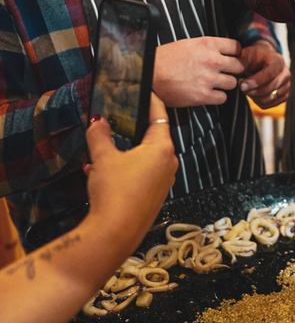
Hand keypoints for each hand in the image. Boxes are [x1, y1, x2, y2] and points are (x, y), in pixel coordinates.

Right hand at [85, 94, 177, 242]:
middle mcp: (168, 162)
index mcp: (162, 148)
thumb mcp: (103, 158)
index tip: (146, 90)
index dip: (151, 101)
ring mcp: (164, 180)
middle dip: (134, 129)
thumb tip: (97, 122)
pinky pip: (142, 173)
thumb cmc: (115, 192)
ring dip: (125, 151)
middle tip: (120, 118)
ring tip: (102, 149)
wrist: (115, 232)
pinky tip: (101, 172)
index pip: (159, 116)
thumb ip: (100, 135)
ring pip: (145, 157)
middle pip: (153, 136)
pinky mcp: (156, 194)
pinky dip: (125, 168)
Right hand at [154, 37, 243, 107]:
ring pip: (233, 83)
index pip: (236, 47)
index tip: (232, 58)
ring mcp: (209, 78)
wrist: (148, 74)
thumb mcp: (188, 44)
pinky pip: (223, 98)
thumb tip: (223, 52)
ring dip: (225, 84)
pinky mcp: (203, 95)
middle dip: (232, 70)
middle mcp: (212, 60)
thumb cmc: (164, 59)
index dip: (235, 54)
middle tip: (224, 72)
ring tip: (213, 83)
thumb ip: (208, 47)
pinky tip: (208, 93)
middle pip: (238, 66)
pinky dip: (217, 97)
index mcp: (208, 44)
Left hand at [238, 41, 290, 108]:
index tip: (242, 85)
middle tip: (241, 86)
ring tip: (247, 88)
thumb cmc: (255, 57)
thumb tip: (233, 68)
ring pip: (269, 99)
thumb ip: (241, 61)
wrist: (265, 60)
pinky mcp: (284, 95)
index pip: (270, 74)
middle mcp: (286, 74)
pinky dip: (258, 101)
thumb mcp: (247, 54)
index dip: (255, 82)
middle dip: (252, 90)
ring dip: (254, 96)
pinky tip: (253, 92)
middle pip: (269, 89)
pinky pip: (269, 105)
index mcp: (278, 61)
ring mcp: (287, 85)